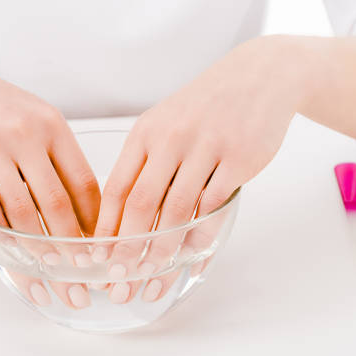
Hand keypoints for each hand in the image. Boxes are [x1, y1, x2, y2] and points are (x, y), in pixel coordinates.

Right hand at [0, 50, 100, 307]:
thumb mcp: (32, 116)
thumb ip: (55, 154)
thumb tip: (82, 206)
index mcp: (51, 124)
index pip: (83, 180)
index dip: (93, 219)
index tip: (97, 245)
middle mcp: (24, 132)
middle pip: (56, 202)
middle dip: (71, 244)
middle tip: (79, 270)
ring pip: (21, 210)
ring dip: (36, 246)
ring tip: (48, 268)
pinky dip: (1, 230)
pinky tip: (10, 245)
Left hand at [92, 36, 304, 302]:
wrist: (258, 76)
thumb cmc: (204, 107)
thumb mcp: (165, 124)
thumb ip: (144, 164)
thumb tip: (121, 216)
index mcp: (145, 133)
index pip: (116, 187)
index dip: (105, 227)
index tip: (97, 257)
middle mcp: (171, 139)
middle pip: (141, 203)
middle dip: (126, 247)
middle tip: (118, 279)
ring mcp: (206, 149)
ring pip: (177, 211)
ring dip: (161, 250)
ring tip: (150, 277)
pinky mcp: (239, 160)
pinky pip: (214, 208)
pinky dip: (200, 237)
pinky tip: (191, 258)